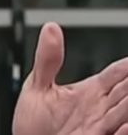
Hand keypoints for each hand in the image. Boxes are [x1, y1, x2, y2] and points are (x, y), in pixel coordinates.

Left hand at [13, 22, 127, 134]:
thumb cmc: (34, 125)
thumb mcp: (38, 87)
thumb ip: (48, 59)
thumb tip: (51, 27)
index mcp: (91, 92)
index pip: (118, 74)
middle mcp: (101, 110)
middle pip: (127, 92)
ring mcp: (101, 128)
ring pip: (125, 114)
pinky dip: (121, 131)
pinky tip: (125, 125)